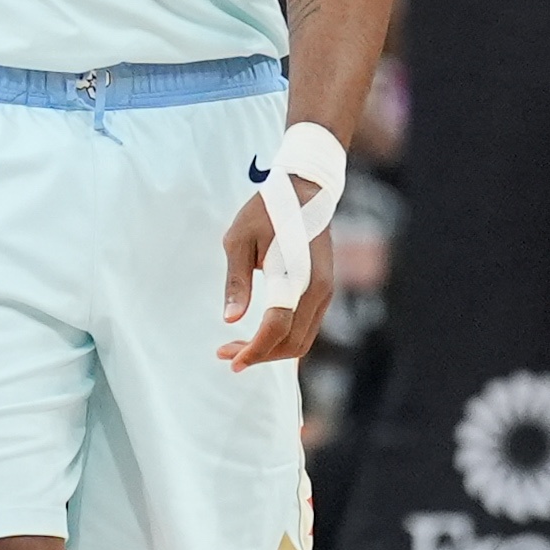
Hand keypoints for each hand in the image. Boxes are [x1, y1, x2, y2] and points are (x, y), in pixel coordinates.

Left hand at [217, 189, 328, 370]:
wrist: (305, 190)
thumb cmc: (266, 210)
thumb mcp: (239, 239)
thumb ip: (237, 282)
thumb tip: (230, 319)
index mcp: (297, 276)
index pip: (277, 328)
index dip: (253, 351)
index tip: (229, 359)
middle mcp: (318, 289)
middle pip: (292, 343)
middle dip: (259, 355)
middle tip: (225, 353)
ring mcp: (325, 291)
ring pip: (302, 340)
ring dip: (271, 350)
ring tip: (238, 347)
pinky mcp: (324, 290)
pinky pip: (306, 327)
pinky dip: (283, 338)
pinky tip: (259, 333)